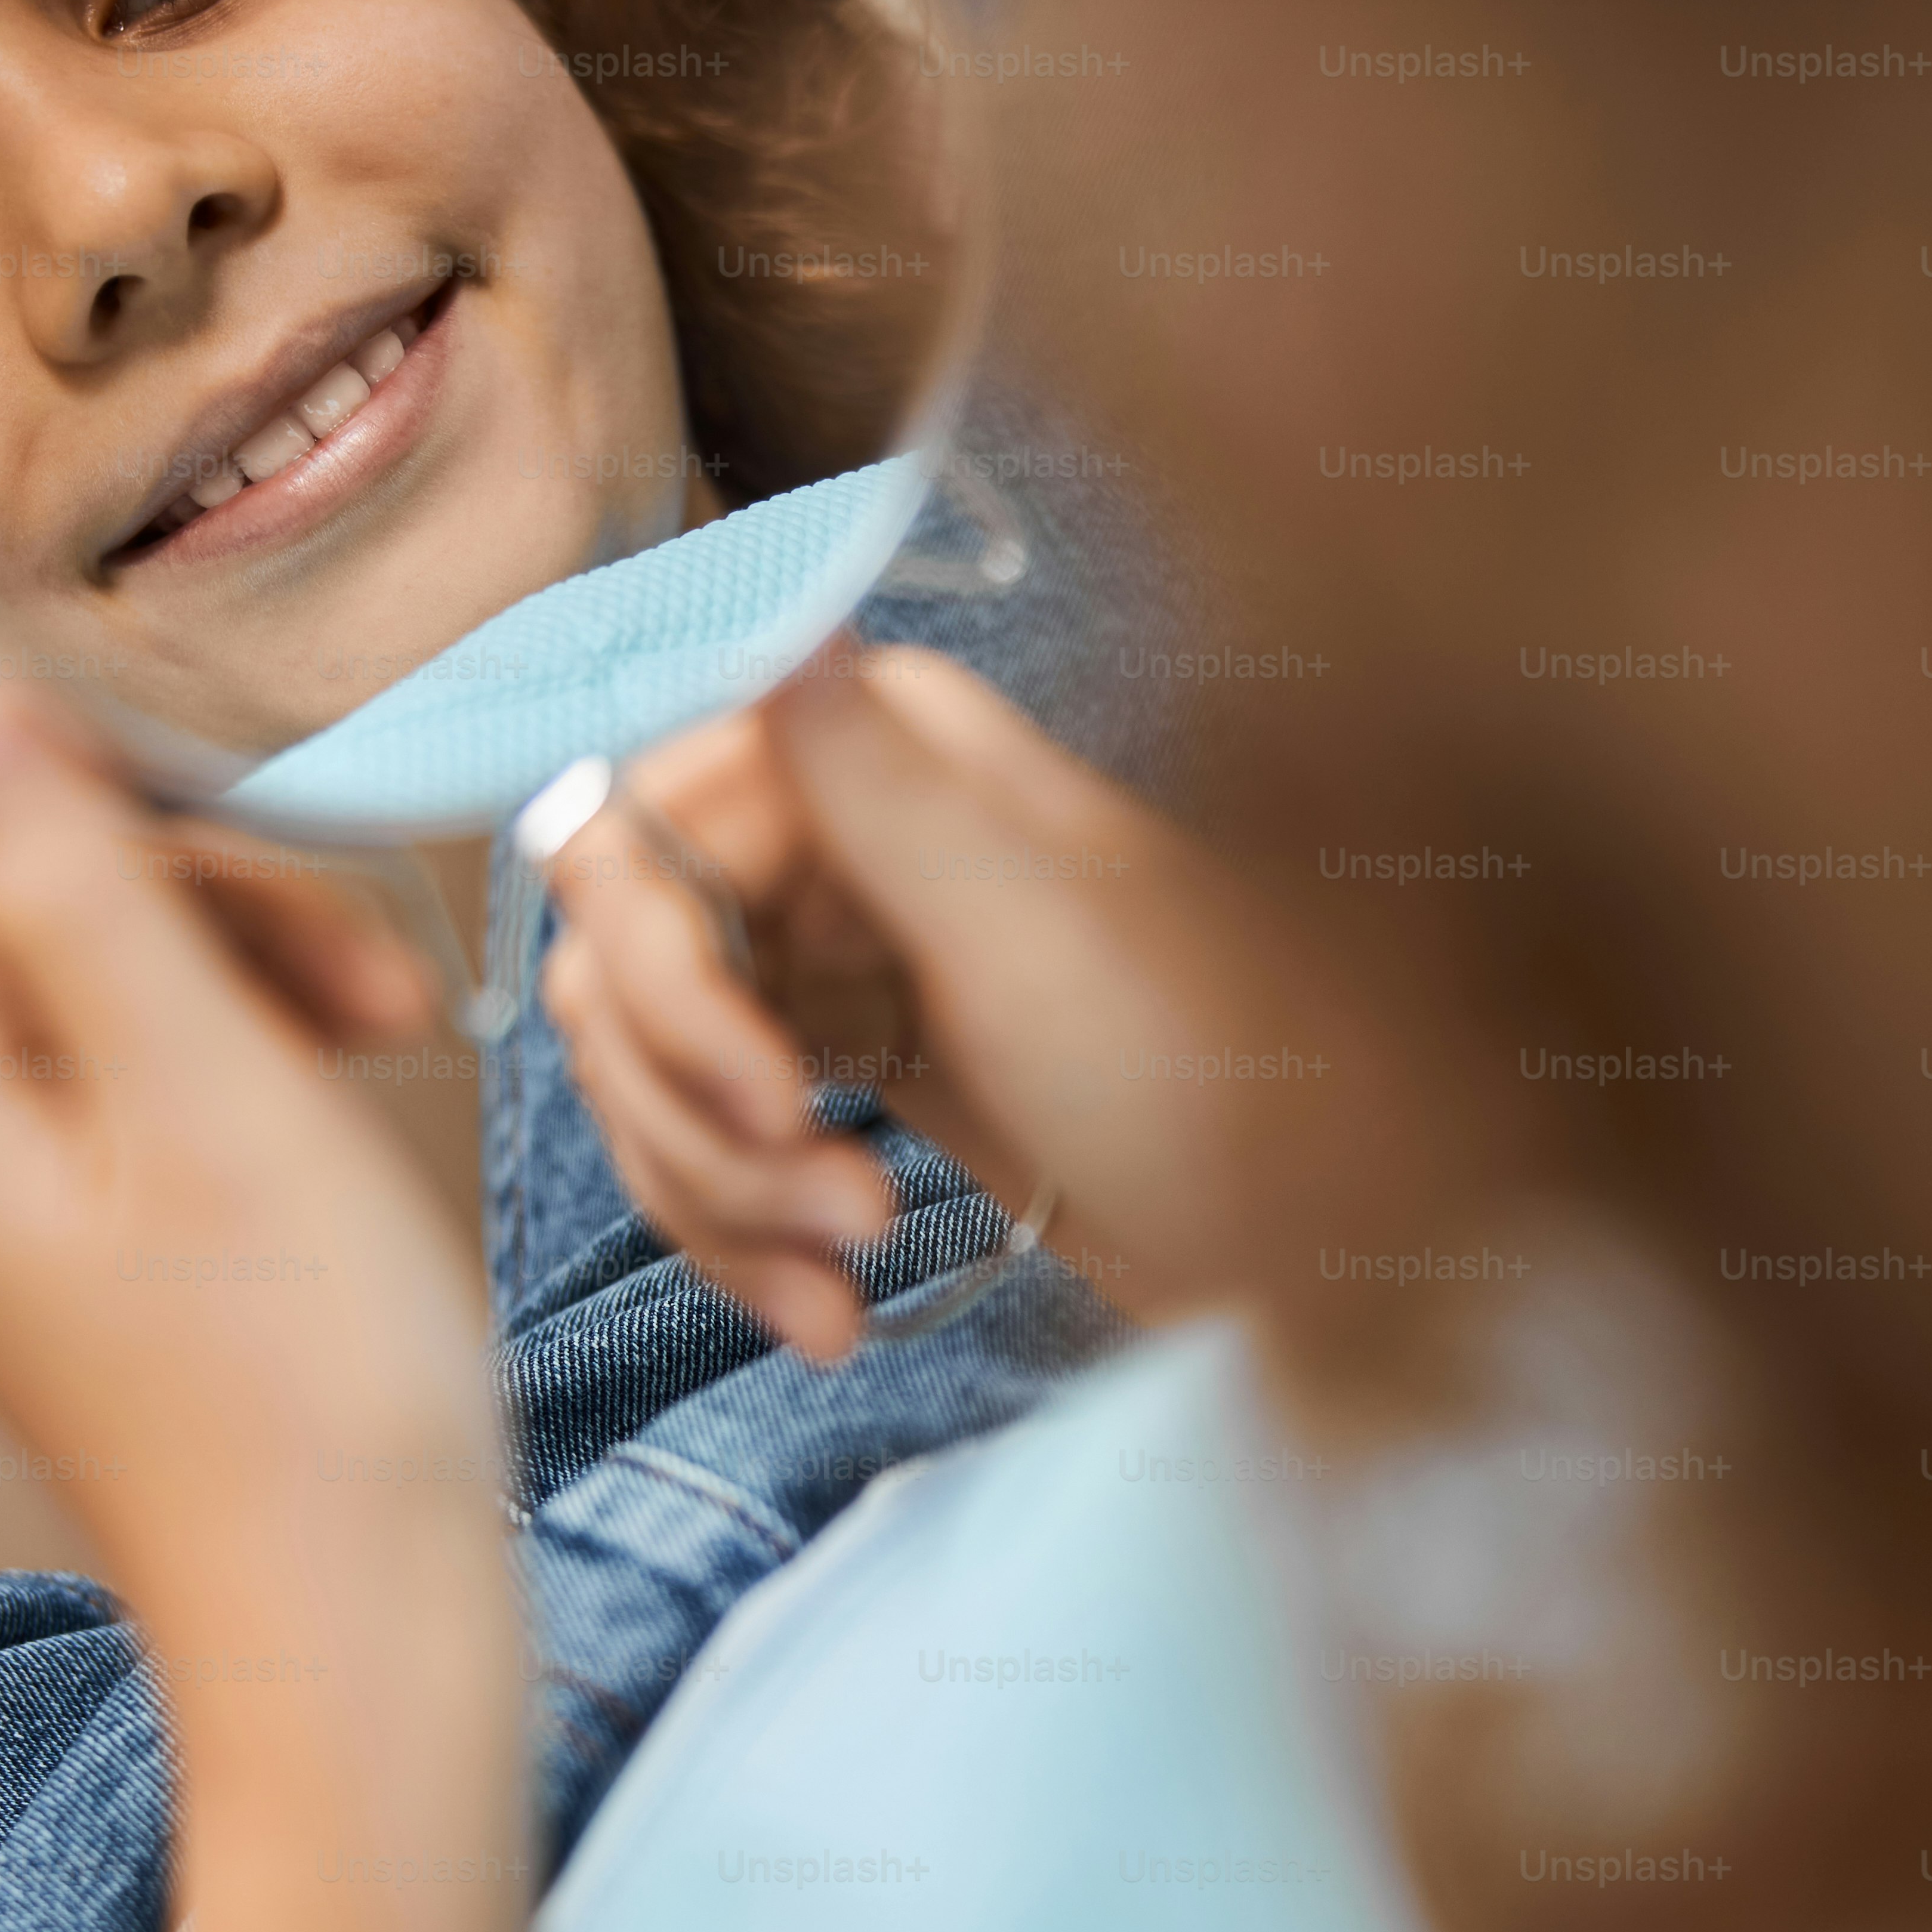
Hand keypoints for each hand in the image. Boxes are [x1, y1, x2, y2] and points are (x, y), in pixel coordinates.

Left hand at [0, 685, 494, 1590]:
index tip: (308, 830)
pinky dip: (245, 1041)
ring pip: (97, 949)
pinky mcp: (50, 1214)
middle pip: (28, 865)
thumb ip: (73, 885)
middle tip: (389, 984)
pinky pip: (126, 1047)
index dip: (144, 774)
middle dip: (225, 887)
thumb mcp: (211, 1090)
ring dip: (259, 960)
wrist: (351, 1621)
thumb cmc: (305, 1388)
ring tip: (395, 1036)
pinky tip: (343, 1084)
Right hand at [540, 644, 1276, 1359]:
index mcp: (863, 749)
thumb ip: (878, 783)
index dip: (667, 986)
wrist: (1315, 1234)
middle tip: (833, 1204)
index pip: (625, 846)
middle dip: (697, 1120)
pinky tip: (829, 1310)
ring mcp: (822, 959)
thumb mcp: (1032, 928)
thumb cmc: (1215, 1073)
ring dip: (724, 1201)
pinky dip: (746, 1242)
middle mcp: (822, 831)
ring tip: (846, 1277)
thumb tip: (773, 620)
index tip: (767, 1098)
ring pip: (650, 1083)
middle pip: (616, 977)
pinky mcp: (838, 1076)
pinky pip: (713, 1154)